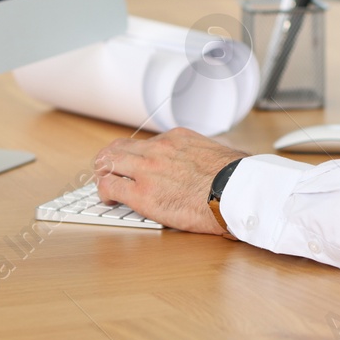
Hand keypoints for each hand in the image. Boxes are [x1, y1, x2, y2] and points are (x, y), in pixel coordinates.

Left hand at [93, 128, 247, 235]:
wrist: (236, 191)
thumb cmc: (235, 177)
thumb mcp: (218, 153)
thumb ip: (204, 156)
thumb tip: (213, 164)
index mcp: (177, 139)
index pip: (144, 143)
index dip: (135, 156)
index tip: (134, 164)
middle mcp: (158, 150)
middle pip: (119, 148)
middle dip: (109, 160)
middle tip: (108, 172)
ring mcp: (147, 170)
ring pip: (108, 163)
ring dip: (103, 174)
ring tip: (104, 185)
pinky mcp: (142, 194)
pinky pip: (110, 188)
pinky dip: (104, 193)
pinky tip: (108, 200)